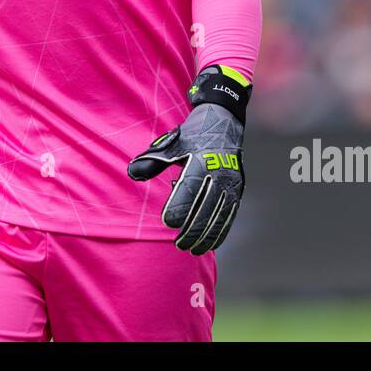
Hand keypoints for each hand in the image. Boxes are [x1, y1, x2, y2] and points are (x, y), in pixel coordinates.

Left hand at [127, 66, 248, 254]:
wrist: (223, 121)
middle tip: (178, 244)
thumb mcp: (172, 143)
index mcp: (201, 160)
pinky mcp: (238, 188)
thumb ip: (153, 160)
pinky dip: (221, 230)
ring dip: (207, 234)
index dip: (179, 206)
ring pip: (219, 213)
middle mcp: (219, 172)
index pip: (190, 187)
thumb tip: (133, 173)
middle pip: (205, 205)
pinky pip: (230, 213)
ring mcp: (231, 181)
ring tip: (192, 249)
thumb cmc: (192, 135)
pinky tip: (211, 244)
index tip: (168, 222)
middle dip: (192, 228)